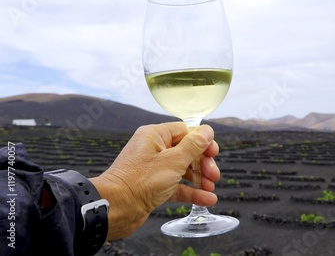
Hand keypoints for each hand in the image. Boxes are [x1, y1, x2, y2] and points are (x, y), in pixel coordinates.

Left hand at [89, 122, 220, 239]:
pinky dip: (192, 192)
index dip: (202, 141)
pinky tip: (206, 199)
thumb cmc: (139, 181)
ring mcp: (154, 169)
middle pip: (187, 151)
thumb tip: (207, 131)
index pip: (185, 131)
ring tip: (210, 188)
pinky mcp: (155, 187)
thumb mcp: (173, 161)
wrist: (116, 208)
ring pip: (184, 169)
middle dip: (203, 163)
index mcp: (155, 136)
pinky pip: (177, 186)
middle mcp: (154, 150)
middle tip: (213, 174)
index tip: (213, 153)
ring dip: (200, 178)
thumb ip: (193, 145)